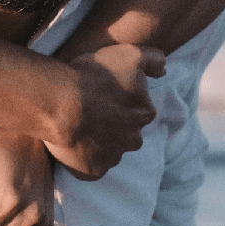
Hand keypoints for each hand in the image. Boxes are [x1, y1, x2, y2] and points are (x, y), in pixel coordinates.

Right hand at [45, 44, 162, 179]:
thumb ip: (153, 58)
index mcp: (144, 113)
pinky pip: (90, 167)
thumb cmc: (93, 76)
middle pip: (125, 132)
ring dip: (97, 141)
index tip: (102, 92)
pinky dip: (82, 159)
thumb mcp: (128, 54)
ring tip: (75, 125)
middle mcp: (133, 139)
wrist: (60, 103)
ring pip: (108, 150)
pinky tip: (70, 143)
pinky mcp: (93, 171)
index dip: (119, 100)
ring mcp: (113, 157)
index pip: (137, 108)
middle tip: (88, 109)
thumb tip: (164, 70)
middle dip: (111, 124)